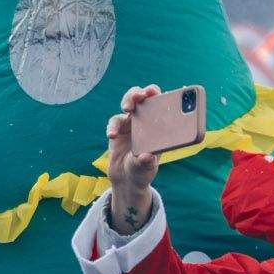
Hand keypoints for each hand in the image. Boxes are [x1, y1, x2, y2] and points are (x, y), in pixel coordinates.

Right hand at [105, 86, 160, 232]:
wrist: (126, 180)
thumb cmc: (143, 171)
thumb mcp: (147, 168)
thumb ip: (146, 162)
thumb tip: (146, 157)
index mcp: (159, 126)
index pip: (162, 104)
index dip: (161, 95)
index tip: (159, 92)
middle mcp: (146, 120)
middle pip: (143, 97)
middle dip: (142, 93)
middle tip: (141, 96)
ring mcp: (131, 123)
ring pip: (129, 102)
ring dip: (128, 100)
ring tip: (127, 108)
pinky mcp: (117, 129)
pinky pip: (114, 122)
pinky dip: (112, 127)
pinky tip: (111, 135)